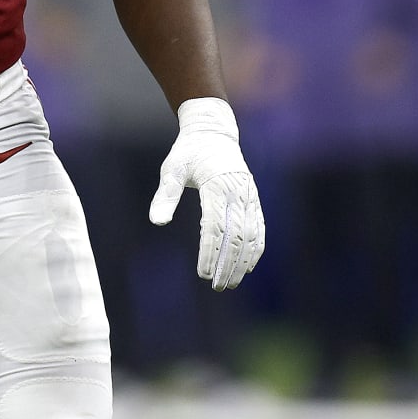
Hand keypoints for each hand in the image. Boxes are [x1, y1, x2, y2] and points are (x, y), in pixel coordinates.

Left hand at [148, 97, 264, 290]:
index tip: (203, 273)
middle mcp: (237, 193)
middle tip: (217, 286)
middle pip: (236, 236)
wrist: (213, 132)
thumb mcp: (172, 169)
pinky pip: (259, 228)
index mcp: (217, 187)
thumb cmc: (188, 152)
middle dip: (228, 264)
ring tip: (231, 282)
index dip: (210, 252)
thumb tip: (158, 222)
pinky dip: (255, 249)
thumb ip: (165, 195)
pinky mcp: (253, 199)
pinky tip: (247, 266)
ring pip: (251, 235)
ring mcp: (249, 197)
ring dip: (242, 261)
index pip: (215, 227)